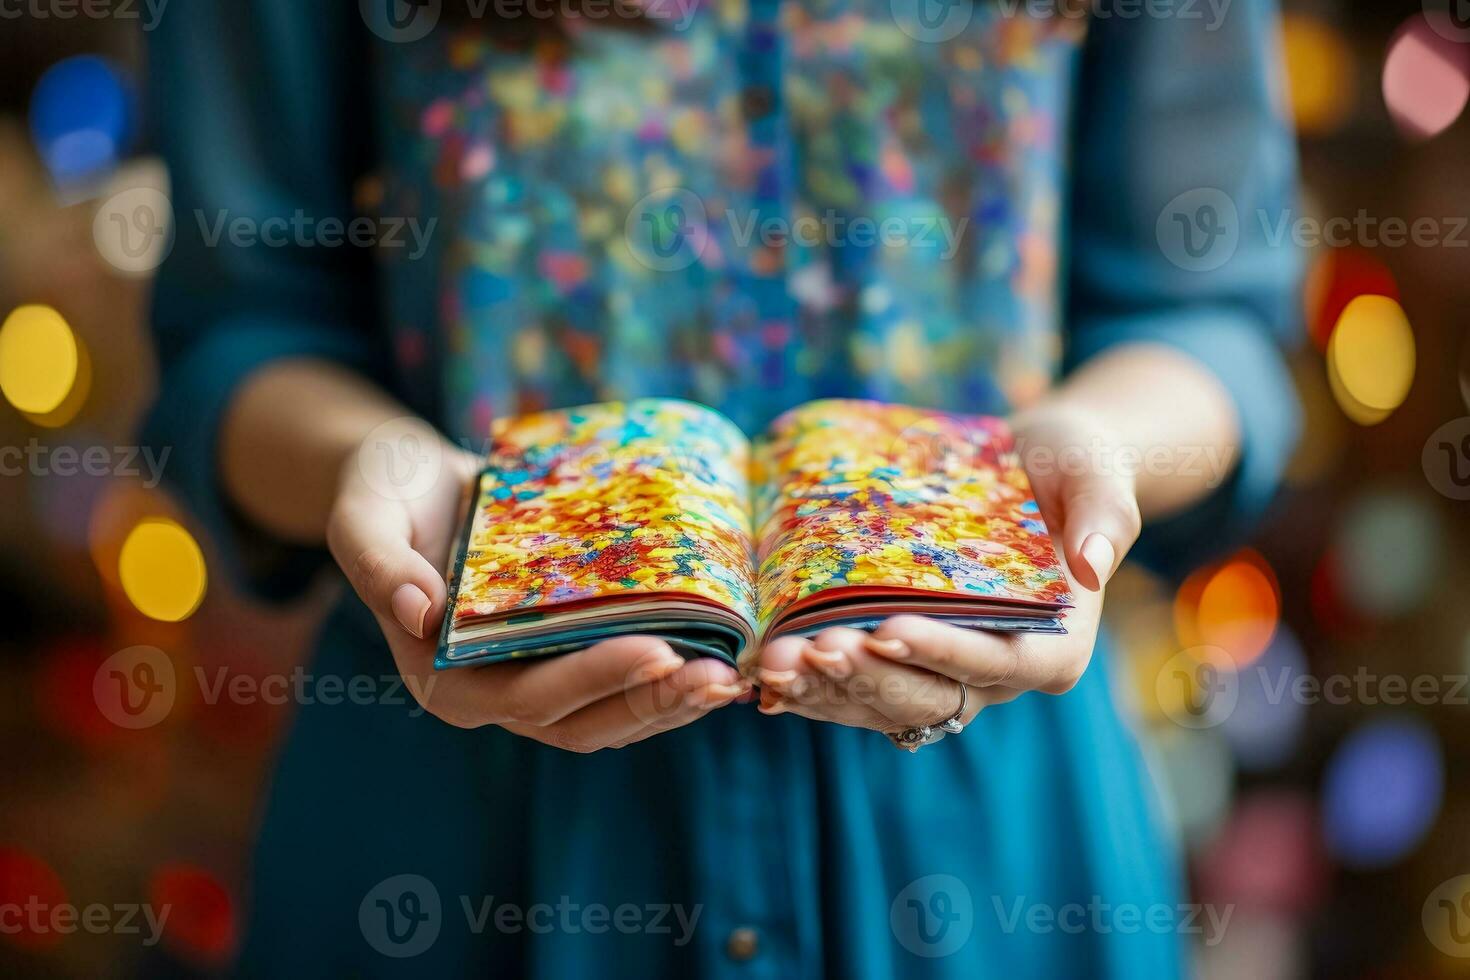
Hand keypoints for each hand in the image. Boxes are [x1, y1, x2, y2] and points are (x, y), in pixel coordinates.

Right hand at [326, 420, 749, 750]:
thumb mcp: (362, 517)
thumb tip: (415, 610)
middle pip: (583, 723)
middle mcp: (490, 692)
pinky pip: (621, 682)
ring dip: (671, 704)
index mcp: (441, 678)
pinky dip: (668, 678)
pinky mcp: (563, 652)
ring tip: (732, 678)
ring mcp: (531, 677)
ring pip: (611, 716)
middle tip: (717, 677)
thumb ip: (377, 564)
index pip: (530, 697)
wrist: (410, 480)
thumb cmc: (382, 495)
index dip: (596, 679)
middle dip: (652, 704)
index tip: (657, 650)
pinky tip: (719, 656)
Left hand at [752, 406, 1140, 739]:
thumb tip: (1094, 564)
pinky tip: (767, 676)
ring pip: (885, 704)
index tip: (886, 630)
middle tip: (811, 650)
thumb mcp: (1097, 473)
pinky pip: (860, 691)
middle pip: (930, 695)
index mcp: (1055, 647)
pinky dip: (816, 689)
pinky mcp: (906, 664)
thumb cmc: (1071, 466)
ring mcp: (947, 676)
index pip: (998, 663)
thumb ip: (1107, 516)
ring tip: (776, 663)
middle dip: (867, 676)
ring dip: (829, 690)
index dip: (941, 653)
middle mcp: (999, 676)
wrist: (1030, 468)